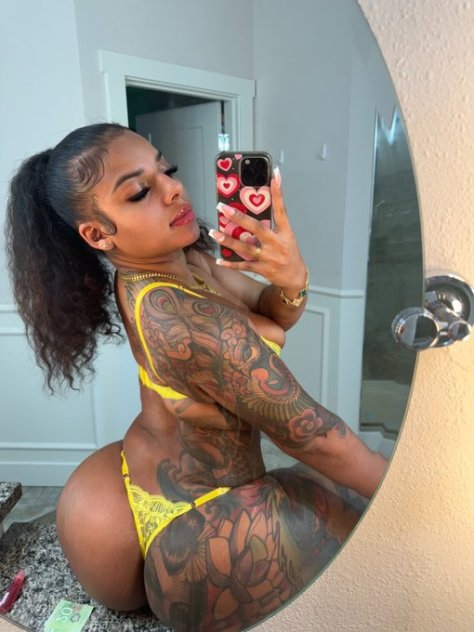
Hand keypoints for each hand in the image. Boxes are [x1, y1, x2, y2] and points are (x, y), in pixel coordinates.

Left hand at [209, 168, 306, 290]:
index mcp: (285, 232)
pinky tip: (219, 259)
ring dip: (228, 241)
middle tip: (222, 208)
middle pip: (256, 228)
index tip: (274, 174)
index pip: (281, 209)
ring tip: (214, 232)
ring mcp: (269, 257)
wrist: (295, 277)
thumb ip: (272, 224)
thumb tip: (253, 209)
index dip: (278, 192)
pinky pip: (243, 265)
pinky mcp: (262, 269)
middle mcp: (277, 243)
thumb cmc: (289, 253)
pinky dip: (231, 263)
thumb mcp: (286, 236)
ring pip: (246, 247)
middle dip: (238, 218)